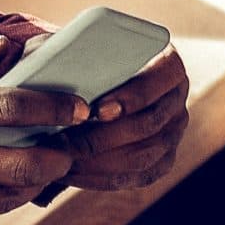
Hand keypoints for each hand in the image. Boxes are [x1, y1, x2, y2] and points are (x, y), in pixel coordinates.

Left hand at [58, 42, 189, 189]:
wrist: (83, 84)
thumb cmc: (75, 58)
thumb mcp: (71, 46)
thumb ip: (68, 49)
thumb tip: (48, 67)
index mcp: (166, 62)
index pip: (164, 75)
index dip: (135, 95)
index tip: (98, 110)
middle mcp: (176, 98)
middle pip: (149, 124)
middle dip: (102, 137)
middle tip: (63, 143)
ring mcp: (173, 132)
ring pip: (143, 155)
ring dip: (98, 161)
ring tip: (59, 159)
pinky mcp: (161, 160)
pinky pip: (137, 176)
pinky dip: (101, 179)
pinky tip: (70, 174)